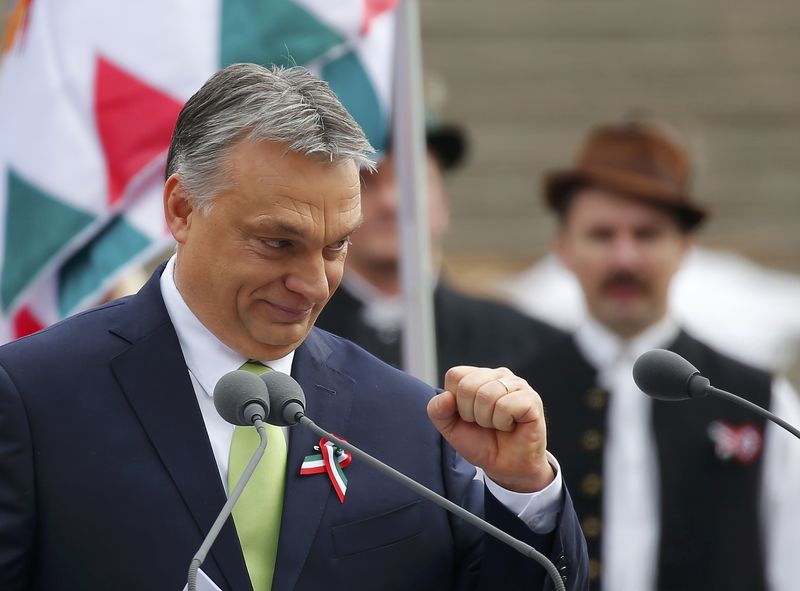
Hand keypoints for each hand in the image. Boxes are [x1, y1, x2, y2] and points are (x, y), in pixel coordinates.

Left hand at [427, 366, 553, 492]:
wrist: (507, 468)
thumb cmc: (483, 443)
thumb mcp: (451, 428)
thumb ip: (438, 411)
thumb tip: (445, 396)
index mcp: (478, 376)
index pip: (455, 375)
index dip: (455, 402)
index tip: (467, 416)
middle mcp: (498, 375)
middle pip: (468, 385)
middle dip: (470, 413)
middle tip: (484, 423)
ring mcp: (517, 385)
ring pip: (486, 395)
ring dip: (487, 420)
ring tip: (497, 425)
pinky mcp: (531, 399)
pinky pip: (506, 406)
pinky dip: (503, 423)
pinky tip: (510, 426)